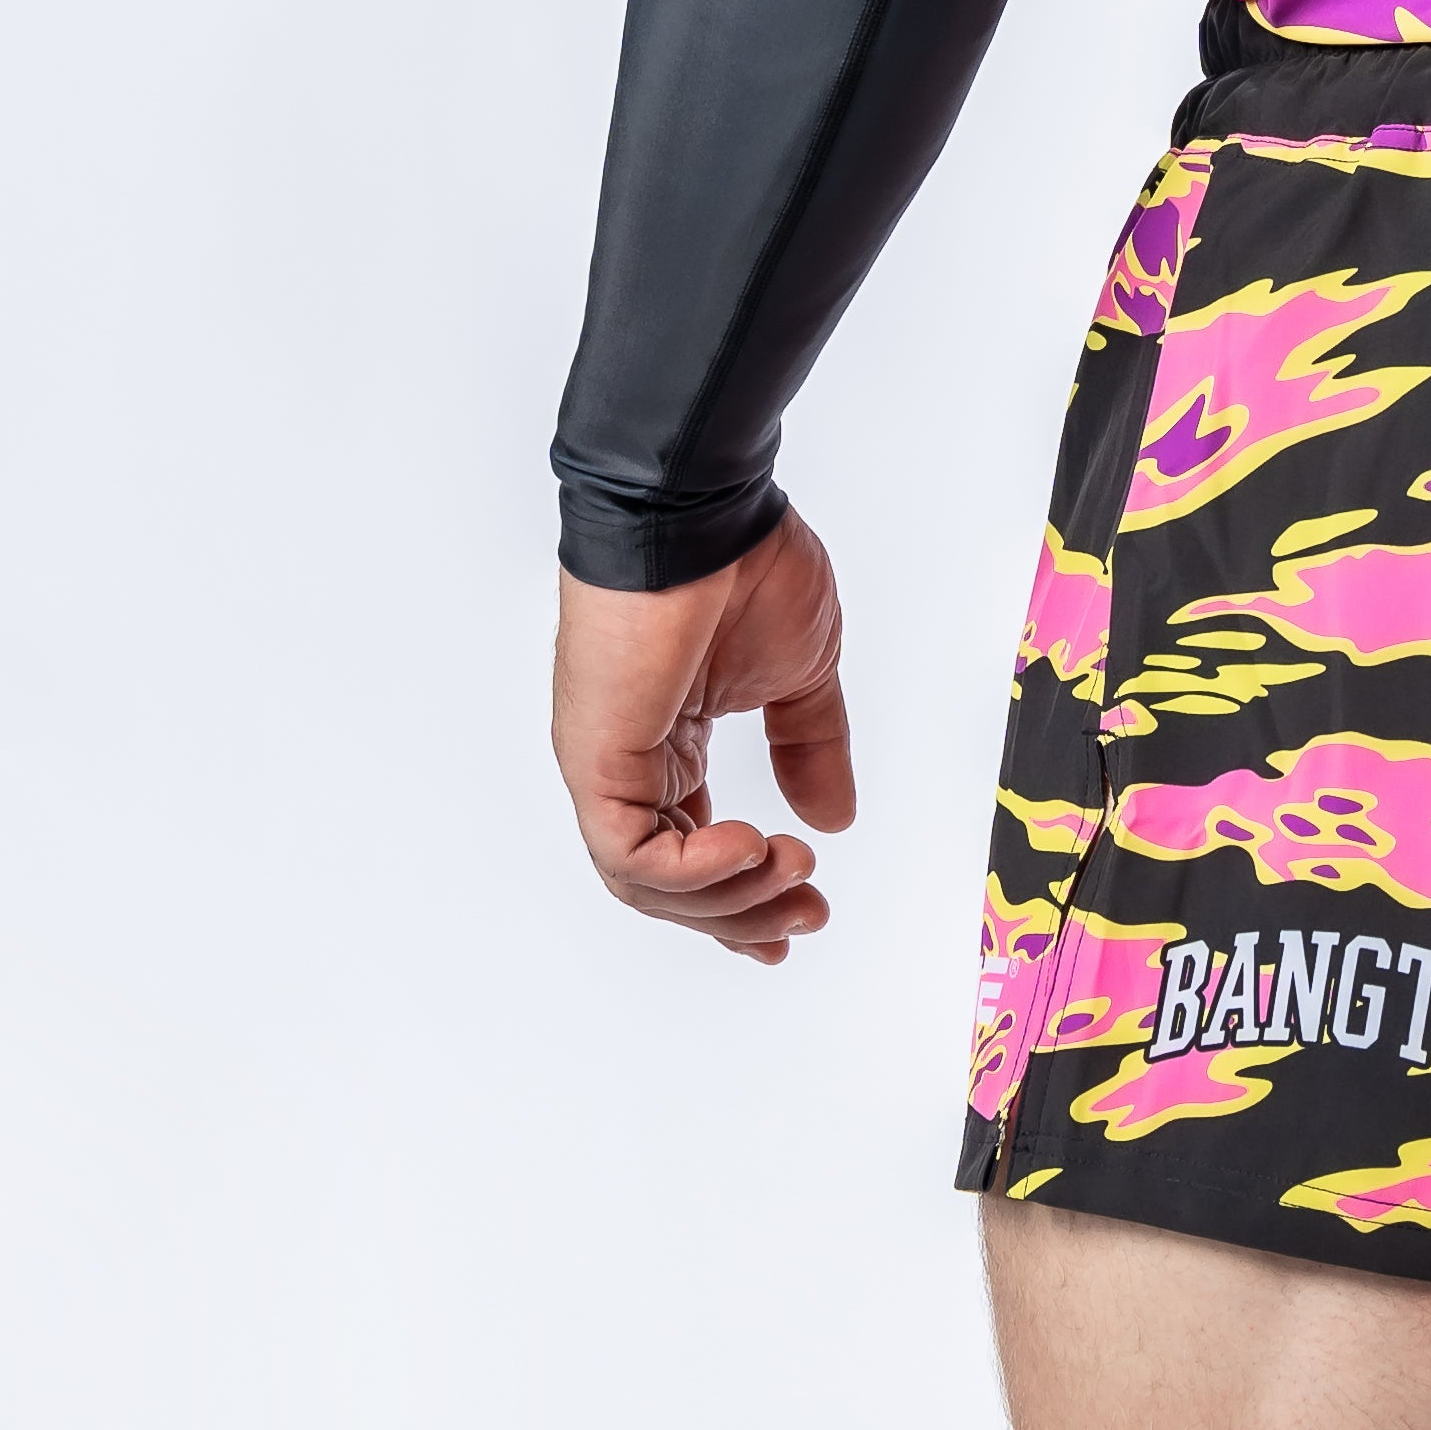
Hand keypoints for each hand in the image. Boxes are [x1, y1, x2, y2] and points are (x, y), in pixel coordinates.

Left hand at [551, 508, 855, 960]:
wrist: (704, 513)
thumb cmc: (745, 567)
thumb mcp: (801, 672)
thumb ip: (811, 745)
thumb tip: (834, 816)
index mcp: (671, 743)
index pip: (692, 849)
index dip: (743, 896)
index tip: (800, 916)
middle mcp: (631, 762)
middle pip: (671, 882)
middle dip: (745, 912)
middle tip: (808, 914)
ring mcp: (608, 764)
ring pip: (648, 881)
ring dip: (727, 897)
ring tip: (790, 871)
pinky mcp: (597, 759)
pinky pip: (631, 853)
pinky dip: (693, 869)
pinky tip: (750, 848)